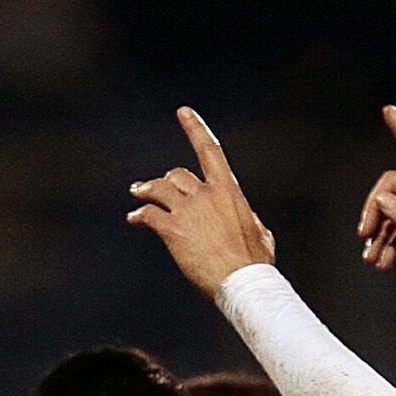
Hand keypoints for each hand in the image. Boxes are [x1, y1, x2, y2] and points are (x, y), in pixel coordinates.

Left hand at [128, 107, 276, 293]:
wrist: (241, 282)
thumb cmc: (255, 264)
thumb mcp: (261, 234)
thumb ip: (249, 219)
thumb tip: (249, 219)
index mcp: (229, 191)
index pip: (210, 151)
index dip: (195, 129)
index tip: (183, 112)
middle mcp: (205, 194)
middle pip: (178, 175)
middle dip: (167, 182)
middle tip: (155, 188)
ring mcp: (187, 211)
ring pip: (158, 189)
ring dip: (145, 190)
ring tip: (137, 193)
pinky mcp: (172, 229)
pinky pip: (148, 214)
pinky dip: (139, 214)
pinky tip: (134, 219)